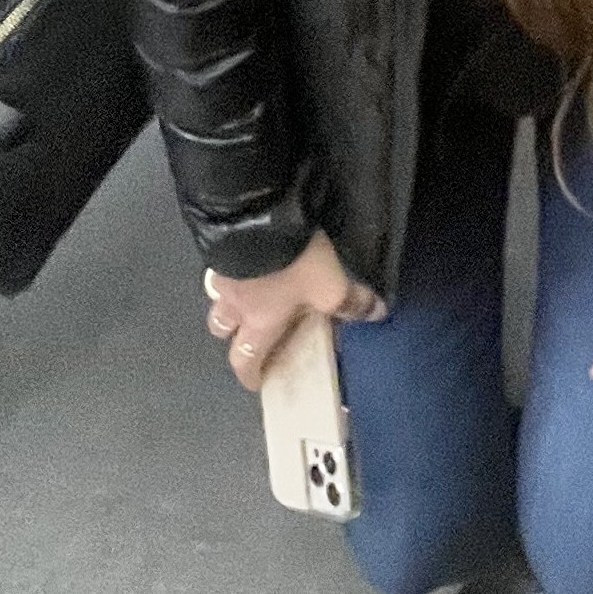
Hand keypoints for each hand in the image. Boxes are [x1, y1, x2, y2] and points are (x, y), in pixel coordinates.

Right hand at [203, 230, 382, 391]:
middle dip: (233, 333)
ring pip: (218, 294)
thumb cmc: (292, 262)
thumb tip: (375, 313)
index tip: (256, 379)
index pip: (246, 360)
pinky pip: (220, 262)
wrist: (257, 214)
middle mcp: (233, 302)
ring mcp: (220, 271)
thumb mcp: (331, 285)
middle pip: (221, 328)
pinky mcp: (217, 243)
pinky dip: (232, 264)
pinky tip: (248, 253)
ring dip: (230, 296)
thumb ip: (352, 301)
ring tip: (250, 286)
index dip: (250, 373)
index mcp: (258, 321)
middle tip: (251, 327)